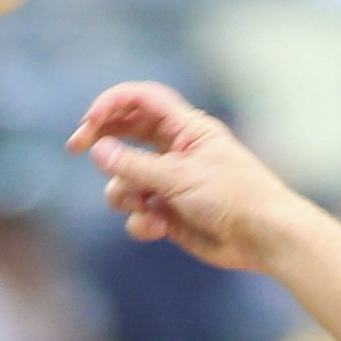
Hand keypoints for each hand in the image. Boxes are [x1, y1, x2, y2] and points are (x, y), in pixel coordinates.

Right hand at [69, 81, 290, 270]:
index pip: (141, 101)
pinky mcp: (171, 215)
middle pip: (126, 134)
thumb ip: (135, 165)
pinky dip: (141, 221)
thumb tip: (97, 151)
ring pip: (125, 180)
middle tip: (76, 148)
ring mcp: (172, 184)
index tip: (88, 123)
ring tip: (143, 205)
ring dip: (123, 193)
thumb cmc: (232, 197)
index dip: (111, 105)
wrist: (263, 238)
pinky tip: (158, 229)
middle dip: (102, 142)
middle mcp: (176, 152)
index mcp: (186, 129)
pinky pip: (139, 213)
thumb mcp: (179, 176)